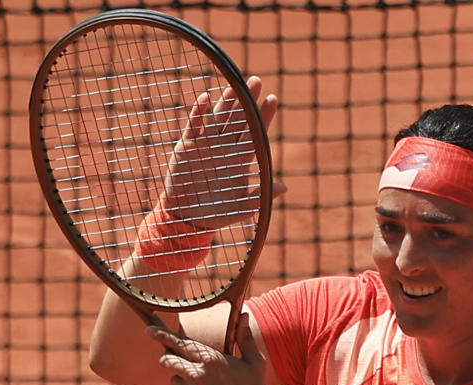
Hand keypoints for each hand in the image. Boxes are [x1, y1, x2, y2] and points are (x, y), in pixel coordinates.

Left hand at [147, 313, 266, 384]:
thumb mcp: (255, 362)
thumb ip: (245, 338)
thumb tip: (245, 314)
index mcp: (212, 359)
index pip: (180, 343)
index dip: (162, 335)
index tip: (148, 330)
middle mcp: (197, 374)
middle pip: (167, 360)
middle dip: (167, 358)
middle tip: (174, 360)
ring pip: (174, 378)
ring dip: (182, 378)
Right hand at [160, 76, 285, 227]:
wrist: (188, 217)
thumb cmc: (218, 212)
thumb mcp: (241, 207)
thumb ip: (260, 197)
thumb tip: (285, 188)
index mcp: (240, 158)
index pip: (255, 133)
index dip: (264, 116)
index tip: (273, 98)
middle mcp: (225, 146)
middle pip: (239, 119)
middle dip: (247, 100)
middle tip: (257, 80)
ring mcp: (207, 143)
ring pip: (218, 116)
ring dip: (226, 100)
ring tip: (235, 84)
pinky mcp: (188, 144)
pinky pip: (195, 124)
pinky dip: (199, 111)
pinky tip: (205, 97)